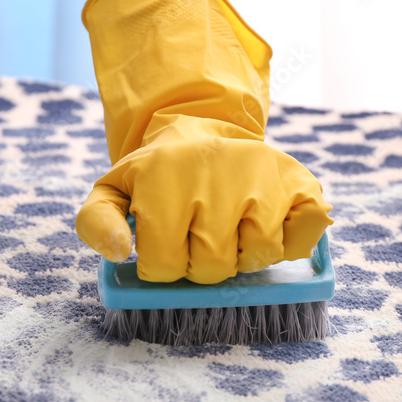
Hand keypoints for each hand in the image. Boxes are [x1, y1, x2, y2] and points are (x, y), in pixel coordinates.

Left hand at [77, 115, 331, 284]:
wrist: (201, 134)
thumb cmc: (156, 178)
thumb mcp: (114, 191)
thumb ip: (96, 223)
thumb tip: (118, 250)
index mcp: (163, 177)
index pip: (164, 266)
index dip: (164, 263)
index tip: (165, 239)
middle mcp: (216, 170)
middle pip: (213, 267)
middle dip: (203, 263)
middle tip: (200, 232)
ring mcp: (263, 174)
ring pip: (258, 256)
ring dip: (244, 254)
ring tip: (231, 226)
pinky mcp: (300, 181)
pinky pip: (304, 238)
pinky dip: (292, 243)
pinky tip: (269, 222)